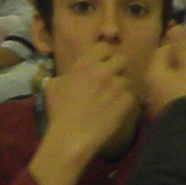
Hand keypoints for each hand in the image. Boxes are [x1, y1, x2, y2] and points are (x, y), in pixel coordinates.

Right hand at [31, 55, 142, 184]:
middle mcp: (104, 71)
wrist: (71, 137)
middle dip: (118, 68)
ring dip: (122, 88)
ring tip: (113, 99)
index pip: (104, 47)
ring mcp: (117, 86)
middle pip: (122, 60)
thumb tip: (71, 75)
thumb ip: (67, 75)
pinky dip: (126, 103)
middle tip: (112, 81)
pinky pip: (132, 96)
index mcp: (85, 64)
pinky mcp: (127, 102)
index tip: (103, 64)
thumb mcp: (53, 86)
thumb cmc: (59, 112)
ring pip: (128, 80)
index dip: (105, 55)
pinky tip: (116, 111)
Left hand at [142, 30, 185, 115]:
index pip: (164, 50)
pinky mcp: (170, 113)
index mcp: (155, 71)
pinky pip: (180, 95)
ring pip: (178, 82)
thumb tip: (174, 26)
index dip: (181, 47)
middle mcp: (152, 86)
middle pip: (171, 67)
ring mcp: (160, 101)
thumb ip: (184, 47)